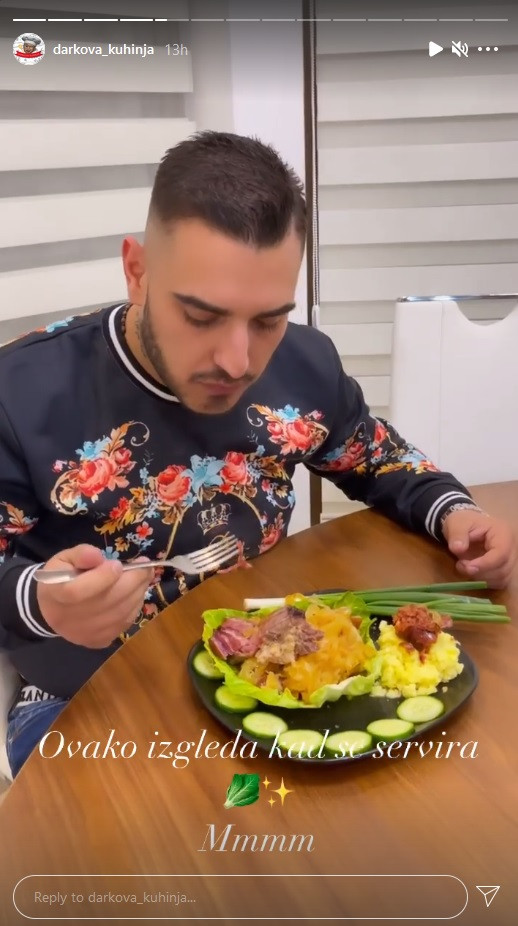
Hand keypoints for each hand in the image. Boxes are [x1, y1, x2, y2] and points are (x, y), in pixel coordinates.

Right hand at [36, 544, 153, 647]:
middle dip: (133, 581)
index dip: (101, 578)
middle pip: (107, 602)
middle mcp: (68, 619)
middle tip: (146, 567)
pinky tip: (136, 594)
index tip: (117, 564)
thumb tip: (98, 556)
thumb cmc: (61, 578)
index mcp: (54, 594)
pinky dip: (134, 607)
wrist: (52, 609)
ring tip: (144, 577)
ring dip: (138, 593)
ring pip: (120, 614)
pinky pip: (123, 624)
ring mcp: (84, 634)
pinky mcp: (97, 641)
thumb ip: (80, 554)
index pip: (77, 591)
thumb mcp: (64, 559)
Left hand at [442, 509, 516, 588]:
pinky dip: (485, 582)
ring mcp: (509, 559)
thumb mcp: (456, 523)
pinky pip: (499, 582)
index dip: (485, 564)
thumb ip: (457, 535)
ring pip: (502, 578)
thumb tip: (458, 548)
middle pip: (503, 569)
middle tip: (461, 565)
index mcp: (503, 533)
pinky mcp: (504, 569)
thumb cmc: (463, 523)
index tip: (467, 567)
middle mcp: (511, 548)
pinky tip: (473, 573)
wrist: (466, 527)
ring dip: (481, 578)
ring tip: (465, 567)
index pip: (501, 553)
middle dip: (480, 572)